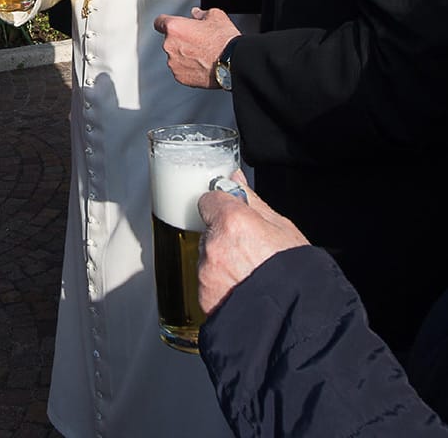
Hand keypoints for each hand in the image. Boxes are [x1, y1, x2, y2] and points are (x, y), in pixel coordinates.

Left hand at [153, 7, 239, 86]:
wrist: (233, 62)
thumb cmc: (224, 40)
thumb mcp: (215, 16)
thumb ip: (201, 13)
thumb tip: (196, 14)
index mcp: (174, 28)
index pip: (159, 22)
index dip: (165, 22)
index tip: (170, 25)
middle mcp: (169, 45)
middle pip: (169, 40)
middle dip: (180, 40)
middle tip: (197, 41)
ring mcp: (173, 63)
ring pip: (174, 56)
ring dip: (184, 55)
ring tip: (202, 54)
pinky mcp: (180, 77)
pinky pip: (180, 70)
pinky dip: (188, 68)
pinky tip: (202, 65)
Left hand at [197, 170, 308, 315]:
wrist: (298, 322)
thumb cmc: (298, 275)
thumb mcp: (283, 228)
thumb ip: (252, 201)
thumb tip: (235, 179)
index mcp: (232, 221)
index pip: (209, 199)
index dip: (223, 207)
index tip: (233, 216)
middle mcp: (213, 245)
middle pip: (209, 231)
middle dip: (224, 237)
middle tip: (250, 252)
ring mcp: (206, 273)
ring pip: (207, 258)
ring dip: (222, 263)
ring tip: (250, 276)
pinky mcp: (204, 297)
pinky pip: (207, 283)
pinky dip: (220, 286)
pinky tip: (244, 291)